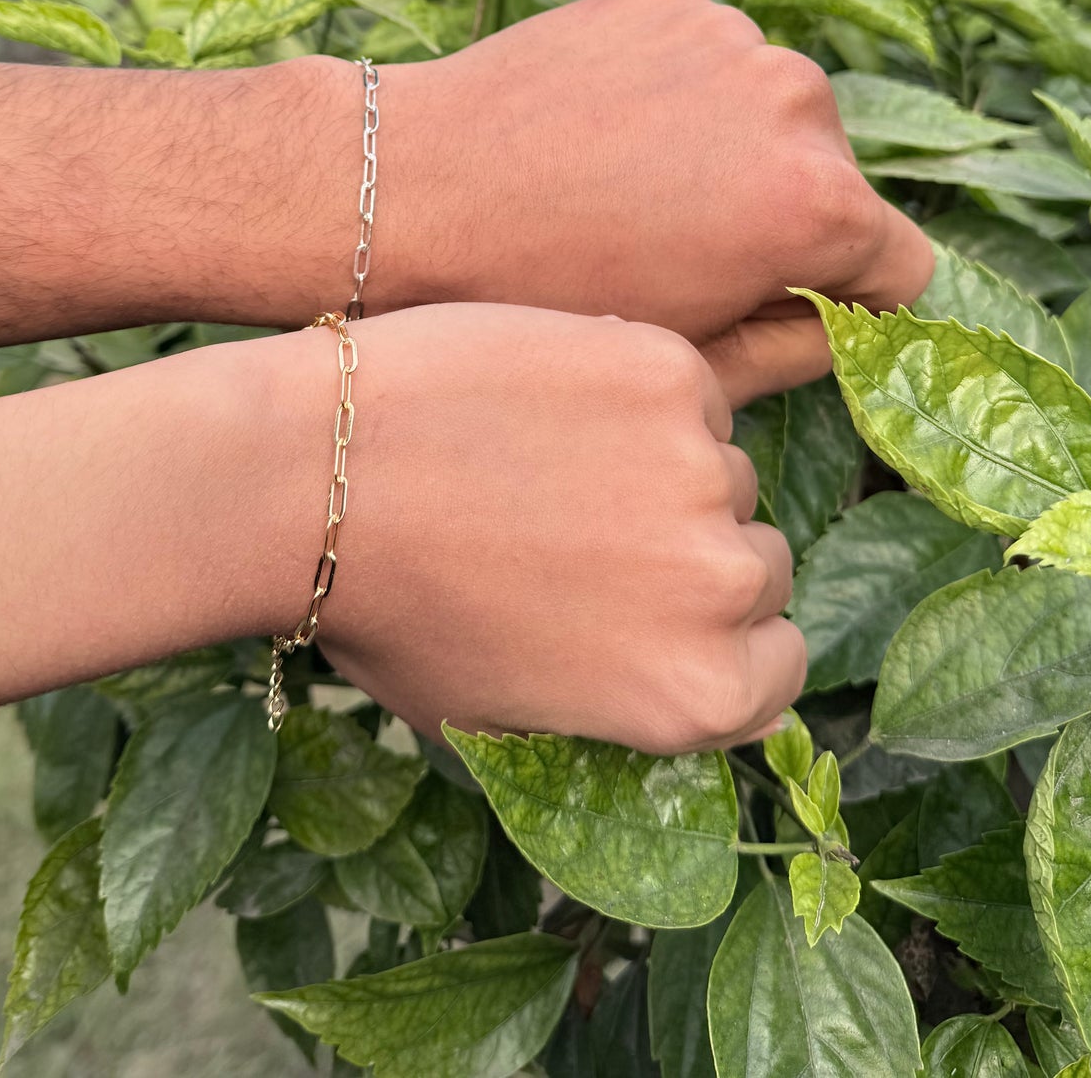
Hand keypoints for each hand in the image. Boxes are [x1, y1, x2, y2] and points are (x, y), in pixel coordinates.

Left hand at [303, 304, 804, 752]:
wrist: (313, 478)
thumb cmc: (387, 608)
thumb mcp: (499, 720)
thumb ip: (614, 709)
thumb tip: (680, 680)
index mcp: (696, 695)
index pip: (777, 662)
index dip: (715, 633)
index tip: (655, 607)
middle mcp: (722, 588)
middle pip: (757, 562)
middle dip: (690, 549)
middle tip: (585, 531)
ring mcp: (701, 469)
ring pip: (721, 466)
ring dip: (663, 464)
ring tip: (547, 464)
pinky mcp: (667, 369)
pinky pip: (684, 386)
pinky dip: (631, 388)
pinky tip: (545, 402)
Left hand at [377, 0, 932, 402]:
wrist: (415, 189)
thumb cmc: (544, 296)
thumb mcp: (684, 355)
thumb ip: (796, 349)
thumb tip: (844, 319)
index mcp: (818, 205)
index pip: (902, 264)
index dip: (847, 299)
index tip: (777, 303)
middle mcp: (798, 101)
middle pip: (835, 176)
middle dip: (780, 213)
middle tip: (676, 248)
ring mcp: (734, 35)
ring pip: (770, 110)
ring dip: (729, 143)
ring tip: (625, 186)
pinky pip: (708, 55)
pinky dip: (675, 88)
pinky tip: (600, 127)